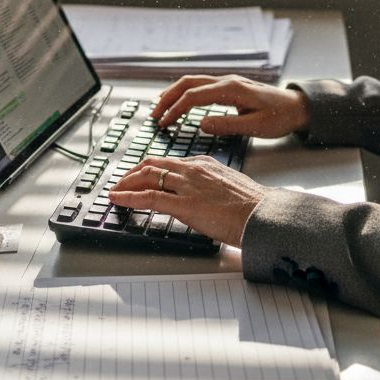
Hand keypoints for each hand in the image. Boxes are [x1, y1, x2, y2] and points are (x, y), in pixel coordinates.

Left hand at [109, 155, 266, 246]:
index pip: (170, 162)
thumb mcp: (231, 188)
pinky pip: (149, 197)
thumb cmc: (254, 208)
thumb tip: (204, 198)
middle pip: (154, 165)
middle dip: (133, 172)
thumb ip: (212, 188)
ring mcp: (187, 186)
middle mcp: (193, 170)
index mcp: (205, 165)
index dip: (152, 169)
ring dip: (127, 183)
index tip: (143, 175)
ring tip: (116, 190)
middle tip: (122, 180)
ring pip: (147, 177)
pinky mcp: (184, 204)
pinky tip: (118, 198)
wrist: (263, 216)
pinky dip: (129, 196)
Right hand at [152, 75, 309, 137]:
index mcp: (231, 89)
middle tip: (154, 115)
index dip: (175, 109)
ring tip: (160, 108)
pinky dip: (185, 93)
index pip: (194, 96)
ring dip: (174, 94)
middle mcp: (227, 81)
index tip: (163, 123)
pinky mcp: (230, 87)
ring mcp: (228, 82)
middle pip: (187, 83)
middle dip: (167, 98)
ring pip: (193, 82)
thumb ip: (227, 125)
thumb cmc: (280, 117)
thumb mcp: (255, 126)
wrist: (298, 107)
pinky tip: (179, 103)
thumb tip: (202, 124)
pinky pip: (201, 86)